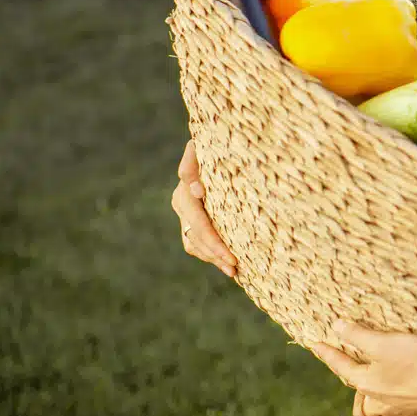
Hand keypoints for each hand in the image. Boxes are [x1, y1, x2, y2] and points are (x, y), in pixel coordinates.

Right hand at [170, 139, 237, 277]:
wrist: (222, 152)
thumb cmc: (222, 146)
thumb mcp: (207, 149)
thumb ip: (195, 161)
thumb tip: (196, 190)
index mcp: (185, 186)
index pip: (197, 216)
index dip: (209, 231)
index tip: (226, 249)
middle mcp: (181, 201)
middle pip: (196, 232)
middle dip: (215, 249)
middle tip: (234, 263)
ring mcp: (184, 214)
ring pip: (194, 243)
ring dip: (213, 257)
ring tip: (234, 270)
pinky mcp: (190, 224)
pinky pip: (196, 245)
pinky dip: (211, 256)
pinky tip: (227, 265)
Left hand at [311, 321, 416, 415]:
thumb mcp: (384, 342)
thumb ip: (358, 335)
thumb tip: (336, 327)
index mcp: (368, 383)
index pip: (340, 366)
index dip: (327, 354)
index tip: (315, 345)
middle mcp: (381, 399)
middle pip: (358, 396)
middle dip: (351, 382)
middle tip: (346, 370)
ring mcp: (401, 406)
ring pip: (378, 405)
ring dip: (370, 396)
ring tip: (371, 384)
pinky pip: (399, 406)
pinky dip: (393, 399)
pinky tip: (401, 389)